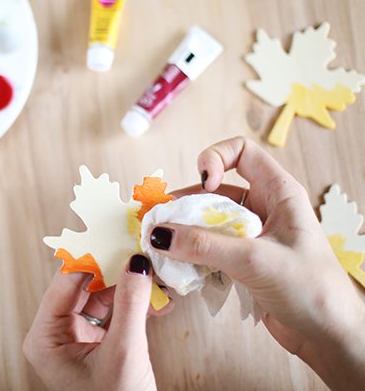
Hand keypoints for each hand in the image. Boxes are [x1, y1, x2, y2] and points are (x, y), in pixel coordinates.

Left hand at [23, 254, 172, 390]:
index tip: (115, 234)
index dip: (92, 256)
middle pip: (84, 285)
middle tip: (139, 247)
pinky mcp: (96, 343)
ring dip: (129, 286)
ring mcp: (75, 337)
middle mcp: (55, 334)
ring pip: (102, 296)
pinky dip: (134, 304)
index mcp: (44, 337)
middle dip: (115, 269)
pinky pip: (113, 312)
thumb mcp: (123, 353)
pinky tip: (158, 298)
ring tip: (154, 272)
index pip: (65, 283)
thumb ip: (130, 304)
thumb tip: (136, 262)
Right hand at [148, 136, 364, 388]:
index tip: (202, 184)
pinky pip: (208, 247)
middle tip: (158, 220)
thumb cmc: (310, 289)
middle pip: (214, 190)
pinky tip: (175, 266)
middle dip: (186, 203)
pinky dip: (190, 254)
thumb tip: (158, 234)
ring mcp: (251, 236)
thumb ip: (204, 245)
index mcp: (278, 192)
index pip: (241, 151)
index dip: (216, 159)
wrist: (330, 336)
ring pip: (207, 221)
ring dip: (183, 232)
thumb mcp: (254, 260)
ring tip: (159, 246)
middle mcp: (263, 208)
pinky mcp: (242, 261)